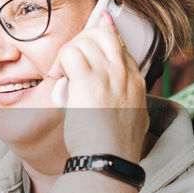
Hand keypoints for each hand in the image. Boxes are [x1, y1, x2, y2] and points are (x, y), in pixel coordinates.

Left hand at [46, 0, 148, 160]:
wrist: (109, 160)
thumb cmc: (115, 147)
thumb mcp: (135, 119)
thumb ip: (129, 102)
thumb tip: (128, 101)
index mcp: (136, 80)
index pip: (118, 43)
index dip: (99, 37)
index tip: (85, 43)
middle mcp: (124, 72)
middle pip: (103, 32)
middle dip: (82, 38)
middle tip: (69, 60)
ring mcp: (108, 74)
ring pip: (85, 40)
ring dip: (67, 54)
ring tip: (61, 74)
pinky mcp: (88, 81)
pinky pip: (70, 53)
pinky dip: (60, 62)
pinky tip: (57, 78)